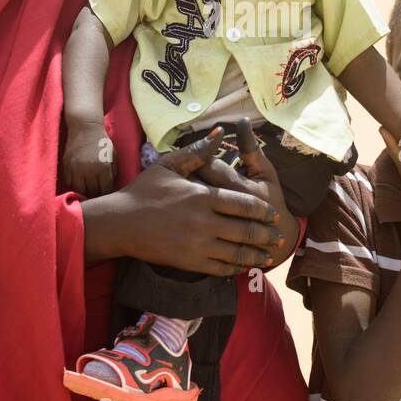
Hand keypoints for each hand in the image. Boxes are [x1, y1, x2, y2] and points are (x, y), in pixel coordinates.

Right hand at [63, 119, 114, 196]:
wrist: (84, 127)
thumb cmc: (101, 140)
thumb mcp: (112, 154)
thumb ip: (113, 170)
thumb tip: (111, 184)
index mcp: (103, 167)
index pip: (106, 190)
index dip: (107, 194)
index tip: (107, 195)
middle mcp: (89, 169)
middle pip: (92, 192)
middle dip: (96, 194)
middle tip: (97, 195)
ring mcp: (76, 168)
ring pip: (79, 189)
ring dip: (83, 192)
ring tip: (87, 191)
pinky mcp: (66, 165)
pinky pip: (69, 182)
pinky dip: (74, 184)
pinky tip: (78, 183)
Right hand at [84, 125, 285, 275]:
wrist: (120, 223)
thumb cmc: (144, 191)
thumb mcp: (169, 165)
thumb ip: (198, 152)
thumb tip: (221, 133)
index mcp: (203, 195)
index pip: (244, 204)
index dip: (263, 210)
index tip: (272, 213)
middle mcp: (204, 221)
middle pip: (246, 230)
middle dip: (266, 235)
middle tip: (279, 236)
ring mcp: (198, 244)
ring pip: (237, 252)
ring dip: (257, 254)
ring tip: (269, 255)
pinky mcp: (189, 262)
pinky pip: (221, 267)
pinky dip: (236, 267)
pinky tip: (244, 265)